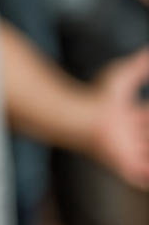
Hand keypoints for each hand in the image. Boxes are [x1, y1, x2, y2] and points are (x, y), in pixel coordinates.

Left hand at [90, 48, 148, 189]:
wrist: (83, 119)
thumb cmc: (98, 98)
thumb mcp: (123, 77)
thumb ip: (139, 66)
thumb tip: (148, 50)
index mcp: (131, 120)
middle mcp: (133, 138)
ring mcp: (133, 155)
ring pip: (148, 152)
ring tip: (148, 141)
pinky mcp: (132, 170)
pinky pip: (146, 175)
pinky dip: (148, 170)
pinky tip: (145, 157)